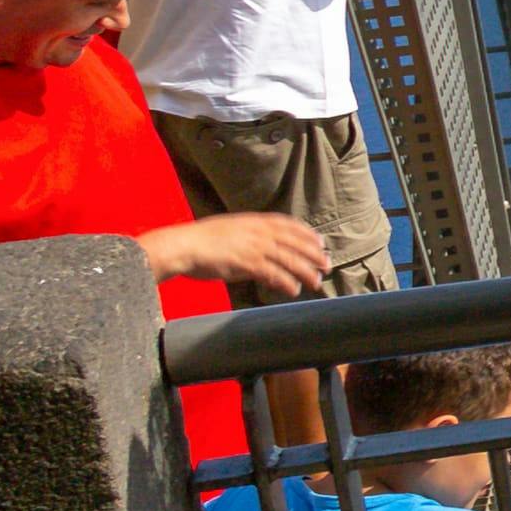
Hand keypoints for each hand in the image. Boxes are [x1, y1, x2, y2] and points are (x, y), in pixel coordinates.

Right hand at [148, 212, 332, 296]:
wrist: (182, 246)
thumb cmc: (200, 241)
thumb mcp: (230, 230)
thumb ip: (248, 237)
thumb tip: (259, 248)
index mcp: (254, 222)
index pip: (289, 225)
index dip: (307, 234)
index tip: (320, 242)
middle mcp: (258, 232)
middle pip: (295, 243)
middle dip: (314, 254)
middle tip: (327, 265)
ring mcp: (254, 247)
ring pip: (290, 259)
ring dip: (306, 271)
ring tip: (316, 282)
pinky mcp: (247, 263)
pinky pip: (274, 274)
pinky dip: (286, 282)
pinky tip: (294, 289)